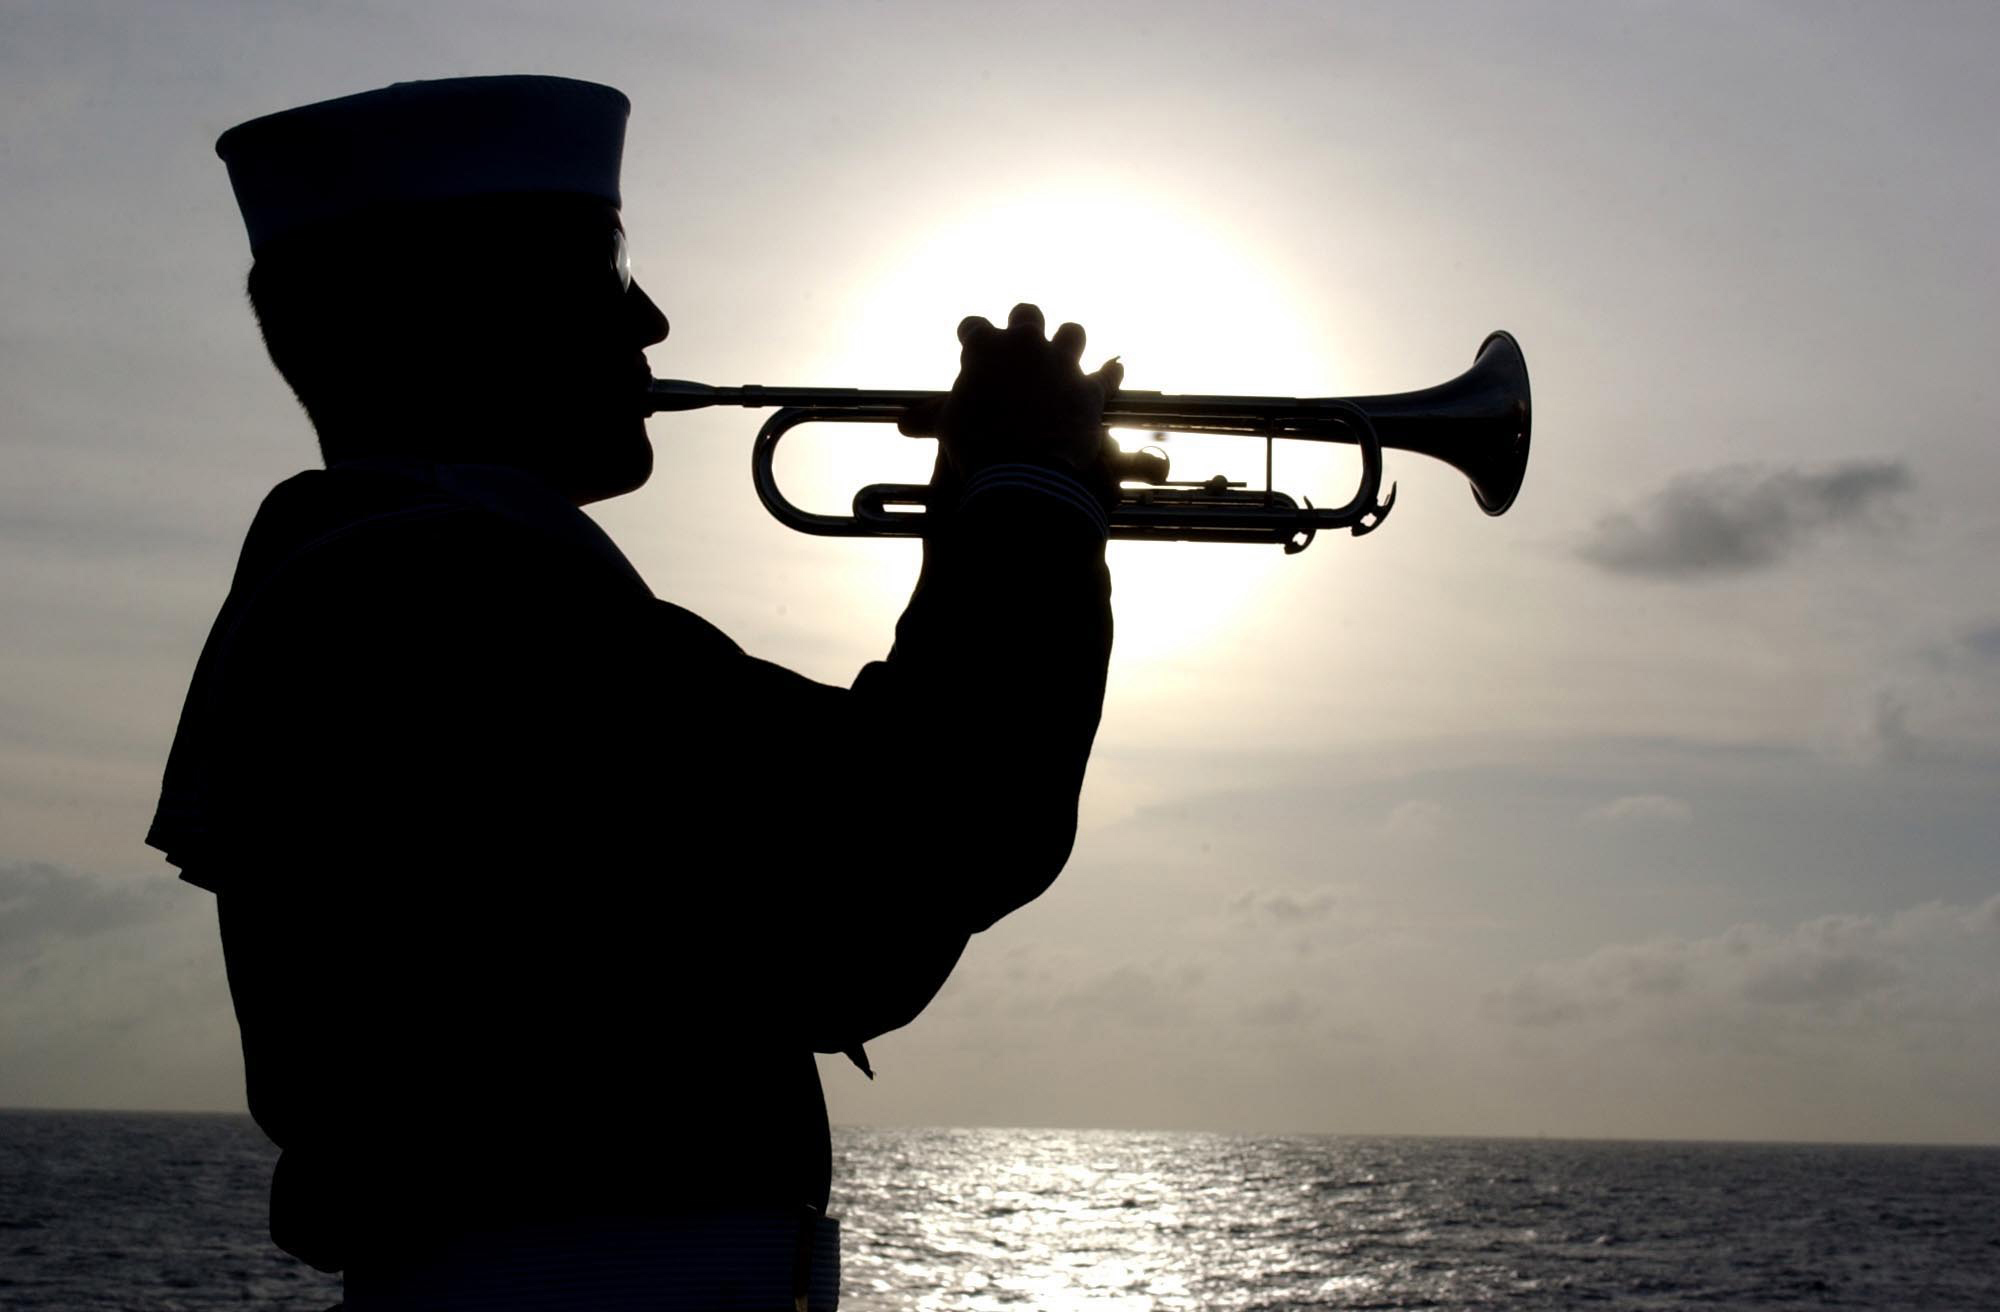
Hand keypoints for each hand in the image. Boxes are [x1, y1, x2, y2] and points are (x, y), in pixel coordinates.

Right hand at [900, 303, 1124, 496]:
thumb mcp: (947, 427)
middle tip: (1020, 346)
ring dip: (1068, 342)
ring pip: (1072, 332)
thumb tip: (903, 424)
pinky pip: (1108, 373)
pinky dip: (1108, 375)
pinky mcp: (1090, 389)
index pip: (974, 326)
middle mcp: (1026, 345)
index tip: (972, 349)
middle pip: (1027, 313)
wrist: (1023, 471)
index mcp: (986, 348)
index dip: (973, 337)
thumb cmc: (977, 446)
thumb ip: (930, 417)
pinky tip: (1110, 374)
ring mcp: (1061, 364)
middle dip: (1024, 325)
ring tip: (1063, 358)